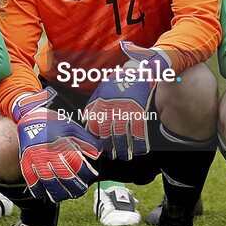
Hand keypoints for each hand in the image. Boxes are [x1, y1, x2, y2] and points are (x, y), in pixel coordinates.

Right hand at [12, 88, 101, 202]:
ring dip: (59, 194)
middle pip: (64, 178)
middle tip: (81, 190)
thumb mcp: (72, 128)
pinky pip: (33, 184)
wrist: (30, 118)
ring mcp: (36, 161)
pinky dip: (40, 192)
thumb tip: (97, 155)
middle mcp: (49, 154)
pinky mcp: (26, 164)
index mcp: (62, 145)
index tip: (91, 176)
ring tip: (66, 195)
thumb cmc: (53, 124)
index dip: (86, 174)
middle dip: (75, 188)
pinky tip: (47, 193)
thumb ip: (86, 142)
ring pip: (49, 184)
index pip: (77, 165)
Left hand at [83, 43, 167, 159]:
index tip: (100, 146)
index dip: (97, 139)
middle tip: (113, 155)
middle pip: (108, 135)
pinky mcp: (140, 112)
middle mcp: (111, 108)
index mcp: (101, 102)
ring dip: (124, 149)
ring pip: (122, 137)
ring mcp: (125, 111)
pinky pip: (139, 133)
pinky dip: (140, 144)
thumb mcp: (103, 88)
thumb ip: (94, 104)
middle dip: (110, 148)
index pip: (94, 127)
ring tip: (125, 156)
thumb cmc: (121, 79)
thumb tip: (85, 120)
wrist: (141, 69)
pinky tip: (140, 150)